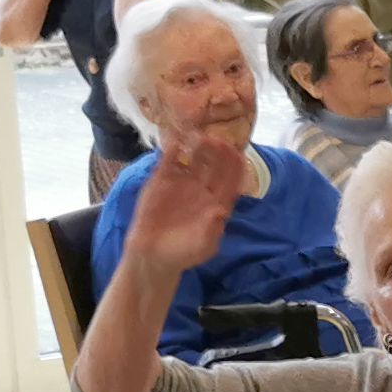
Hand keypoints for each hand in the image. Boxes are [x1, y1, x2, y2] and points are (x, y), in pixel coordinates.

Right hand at [125, 125, 245, 274]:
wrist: (153, 256)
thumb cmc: (184, 253)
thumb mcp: (203, 246)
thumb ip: (212, 229)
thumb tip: (221, 212)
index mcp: (219, 202)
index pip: (232, 180)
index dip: (236, 167)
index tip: (238, 154)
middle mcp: (203, 189)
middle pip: (215, 165)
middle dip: (219, 152)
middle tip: (218, 140)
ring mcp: (183, 183)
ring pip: (194, 160)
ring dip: (198, 147)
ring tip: (199, 136)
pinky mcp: (161, 182)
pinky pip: (168, 162)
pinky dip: (170, 151)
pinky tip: (174, 140)